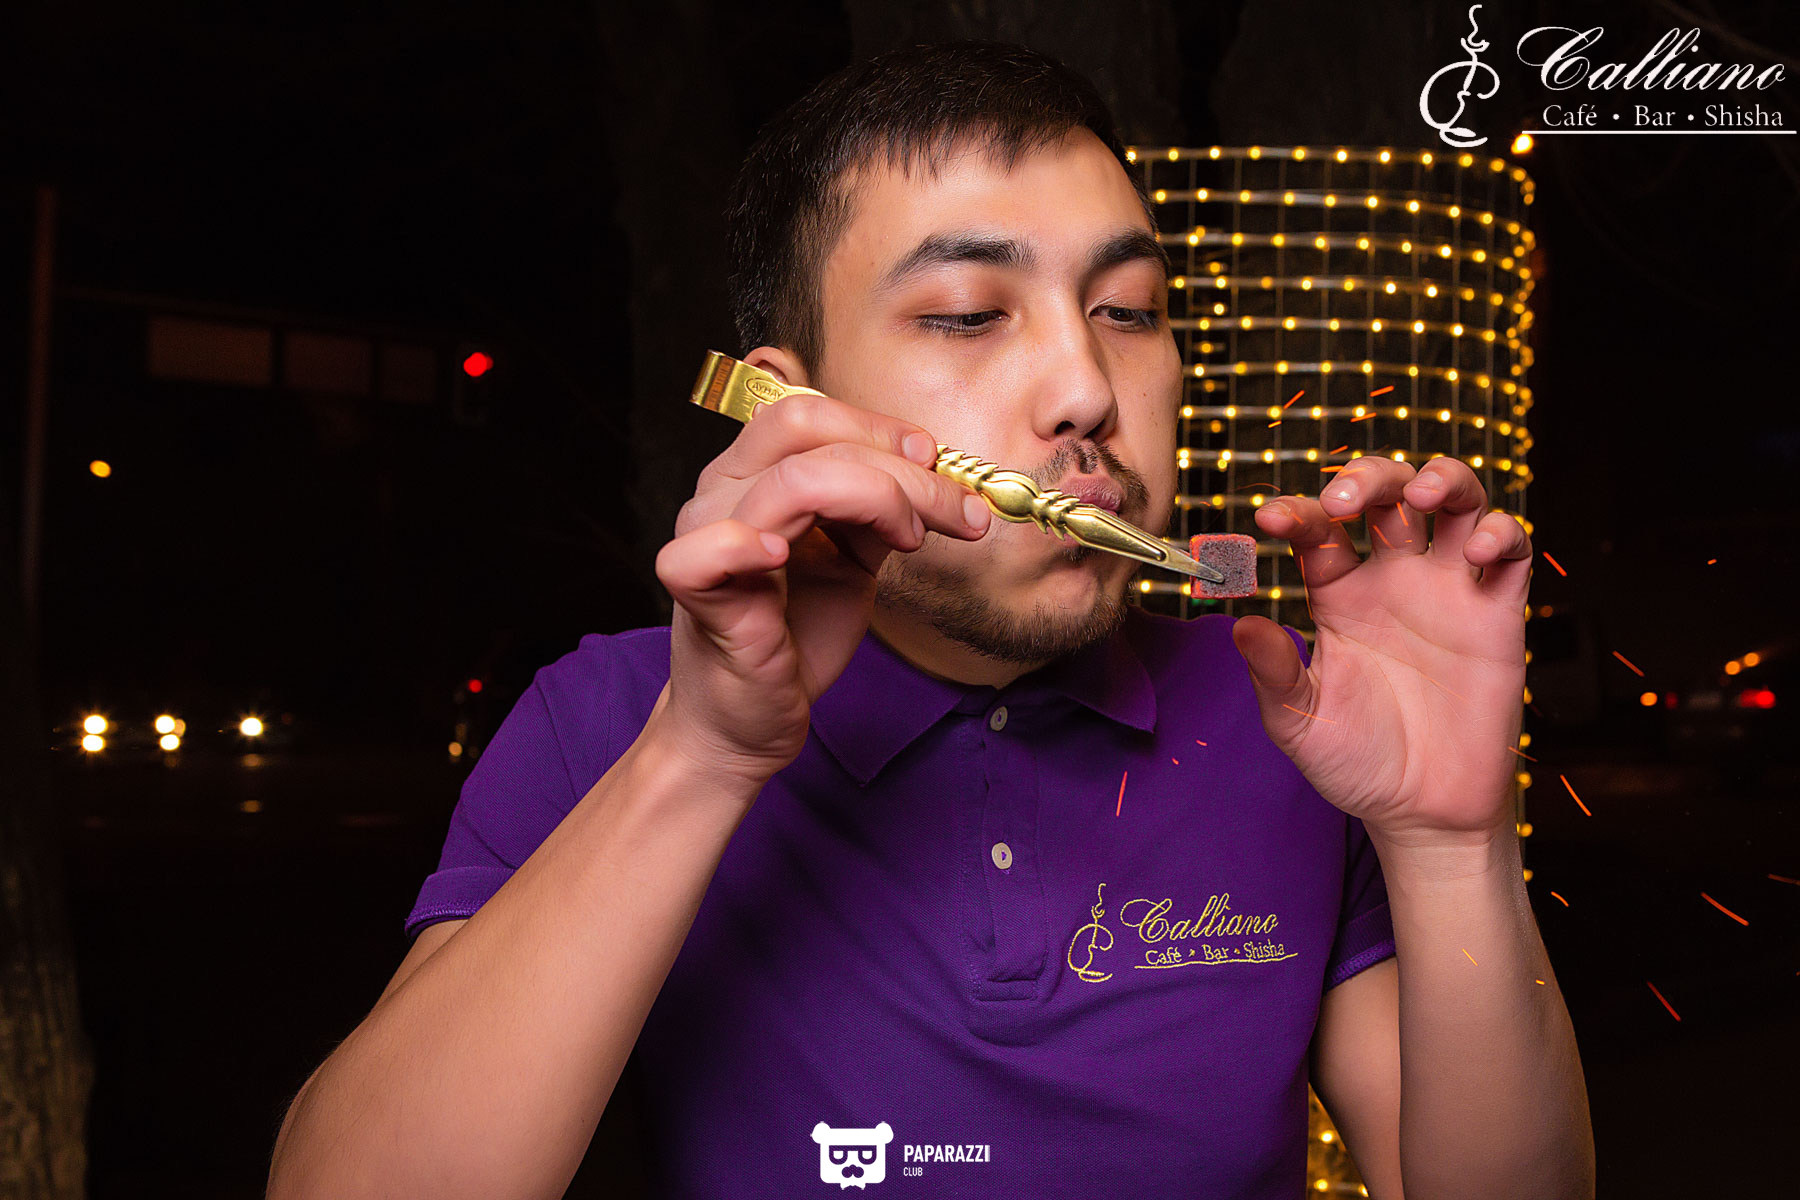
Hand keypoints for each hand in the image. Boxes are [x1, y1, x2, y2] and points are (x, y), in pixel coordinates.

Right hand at [653, 390, 991, 784]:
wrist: (752, 719)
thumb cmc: (794, 636)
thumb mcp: (852, 561)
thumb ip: (875, 513)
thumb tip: (931, 473)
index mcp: (754, 474)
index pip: (809, 414)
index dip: (879, 427)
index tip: (936, 461)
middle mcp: (722, 492)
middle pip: (805, 433)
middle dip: (896, 466)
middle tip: (953, 509)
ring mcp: (706, 538)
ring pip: (789, 482)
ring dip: (874, 498)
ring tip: (910, 539)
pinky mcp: (698, 594)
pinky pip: (707, 551)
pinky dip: (745, 544)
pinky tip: (782, 558)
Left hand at [1230, 456, 1530, 845]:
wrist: (1423, 811)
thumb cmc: (1358, 764)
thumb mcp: (1300, 722)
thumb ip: (1273, 674)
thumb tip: (1241, 627)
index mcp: (1339, 595)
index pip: (1318, 531)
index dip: (1296, 513)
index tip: (1269, 519)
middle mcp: (1393, 581)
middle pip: (1389, 496)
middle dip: (1369, 477)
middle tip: (1345, 499)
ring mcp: (1447, 592)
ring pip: (1456, 504)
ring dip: (1443, 479)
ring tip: (1423, 494)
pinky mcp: (1496, 616)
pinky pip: (1511, 555)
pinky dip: (1501, 534)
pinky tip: (1473, 554)